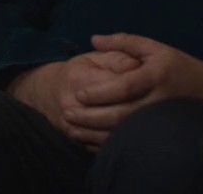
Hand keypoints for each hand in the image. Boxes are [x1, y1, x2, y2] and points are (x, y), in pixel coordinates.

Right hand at [7, 50, 140, 148]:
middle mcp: (71, 104)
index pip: (118, 86)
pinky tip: (132, 133)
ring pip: (111, 133)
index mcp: (78, 78)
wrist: (47, 93)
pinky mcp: (76, 141)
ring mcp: (72, 125)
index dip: (138, 85)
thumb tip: (136, 65)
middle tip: (155, 105)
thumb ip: (116, 58)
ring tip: (148, 121)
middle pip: (117, 114)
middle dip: (141, 111)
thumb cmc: (78, 72)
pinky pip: (104, 145)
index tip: (150, 83)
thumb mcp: (94, 58)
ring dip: (132, 129)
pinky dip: (119, 142)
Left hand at [62, 33, 202, 147]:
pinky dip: (110, 144)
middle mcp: (159, 100)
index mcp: (156, 76)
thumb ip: (123, 42)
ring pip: (125, 132)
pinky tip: (92, 141)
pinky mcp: (162, 133)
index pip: (124, 87)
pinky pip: (133, 142)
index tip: (78, 95)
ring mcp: (161, 120)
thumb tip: (94, 39)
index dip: (100, 93)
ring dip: (96, 133)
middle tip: (68, 114)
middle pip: (121, 114)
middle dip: (91, 117)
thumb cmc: (177, 65)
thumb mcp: (154, 47)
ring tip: (73, 130)